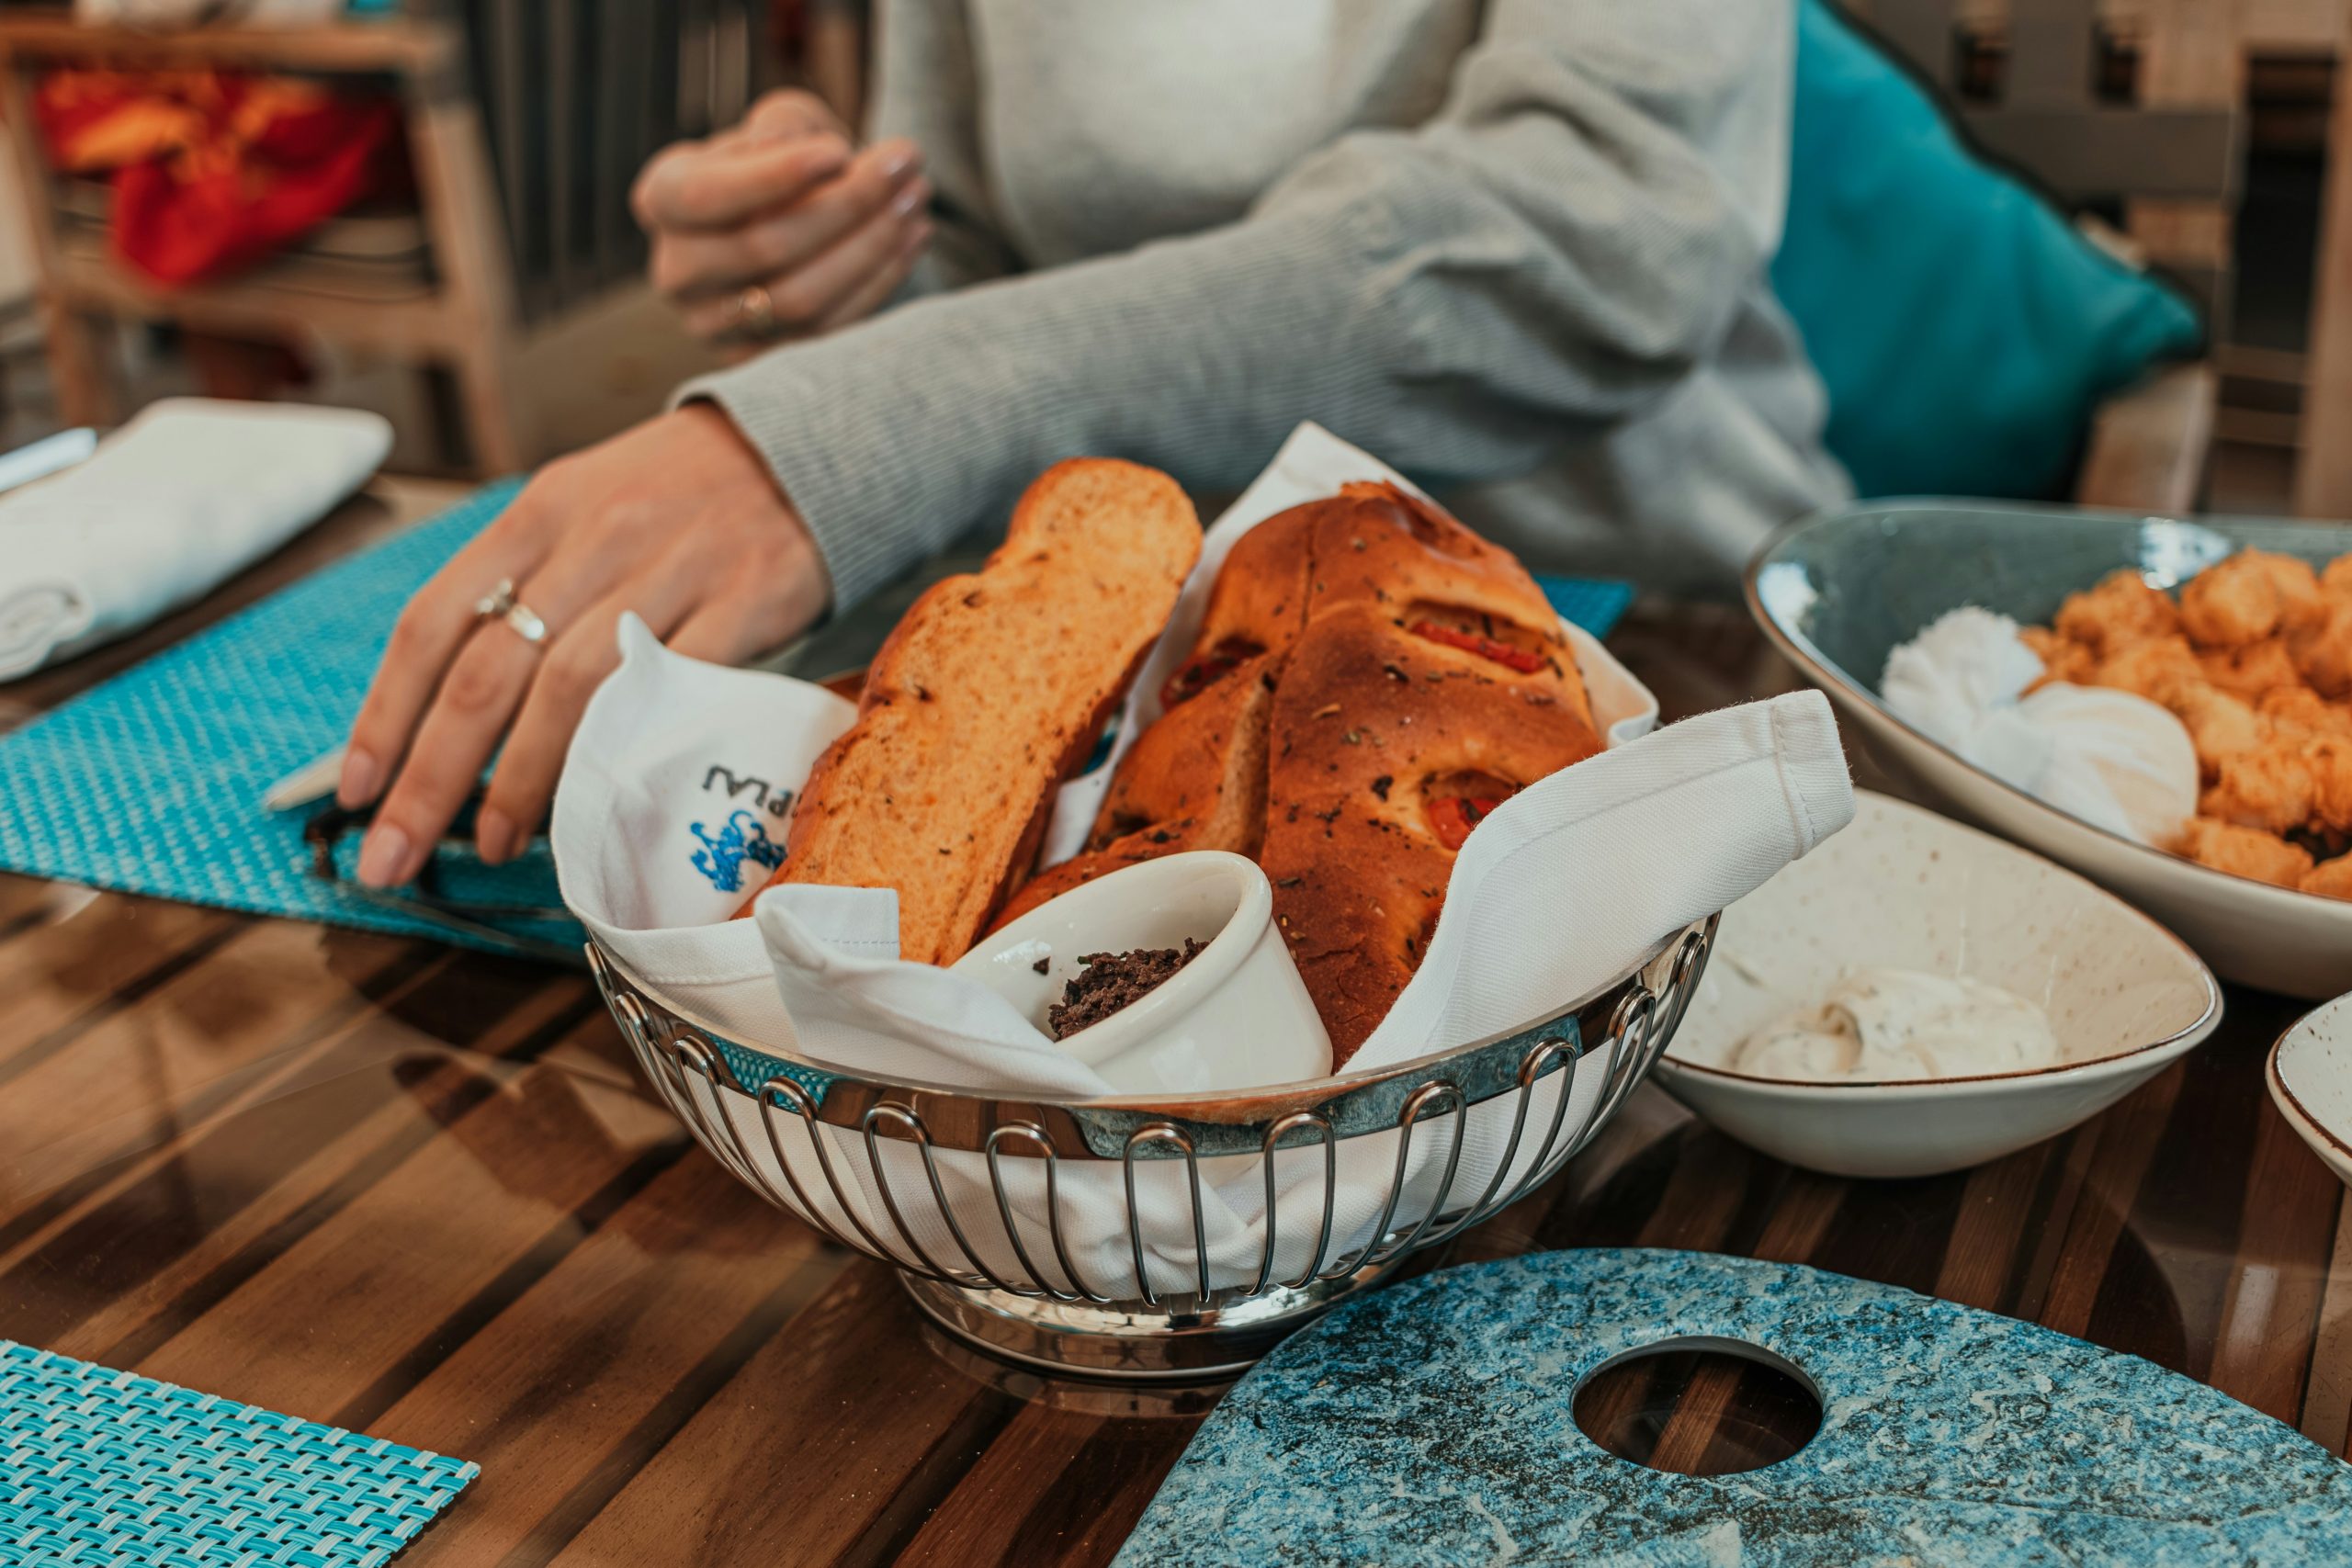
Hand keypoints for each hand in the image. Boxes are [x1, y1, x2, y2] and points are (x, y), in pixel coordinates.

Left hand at [339, 405, 829, 883]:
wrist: (803, 452)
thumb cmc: (674, 499)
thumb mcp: (581, 511)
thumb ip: (524, 589)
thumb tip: (448, 710)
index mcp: (537, 513)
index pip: (434, 621)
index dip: (386, 714)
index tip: (358, 791)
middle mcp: (591, 539)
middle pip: (487, 673)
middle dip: (430, 776)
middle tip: (393, 854)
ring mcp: (668, 572)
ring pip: (568, 691)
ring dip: (518, 781)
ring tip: (491, 844)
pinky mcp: (743, 604)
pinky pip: (666, 693)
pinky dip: (619, 753)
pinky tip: (593, 804)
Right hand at [632, 88, 931, 349]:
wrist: (789, 221)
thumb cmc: (782, 161)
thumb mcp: (779, 124)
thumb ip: (785, 125)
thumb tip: (797, 150)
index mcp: (661, 199)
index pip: (707, 196)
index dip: (775, 176)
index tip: (840, 149)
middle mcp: (677, 271)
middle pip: (765, 247)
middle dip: (848, 203)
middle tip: (905, 163)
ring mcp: (716, 327)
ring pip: (801, 299)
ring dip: (872, 246)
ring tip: (916, 199)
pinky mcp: (763, 364)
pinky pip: (826, 331)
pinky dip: (878, 282)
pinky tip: (912, 237)